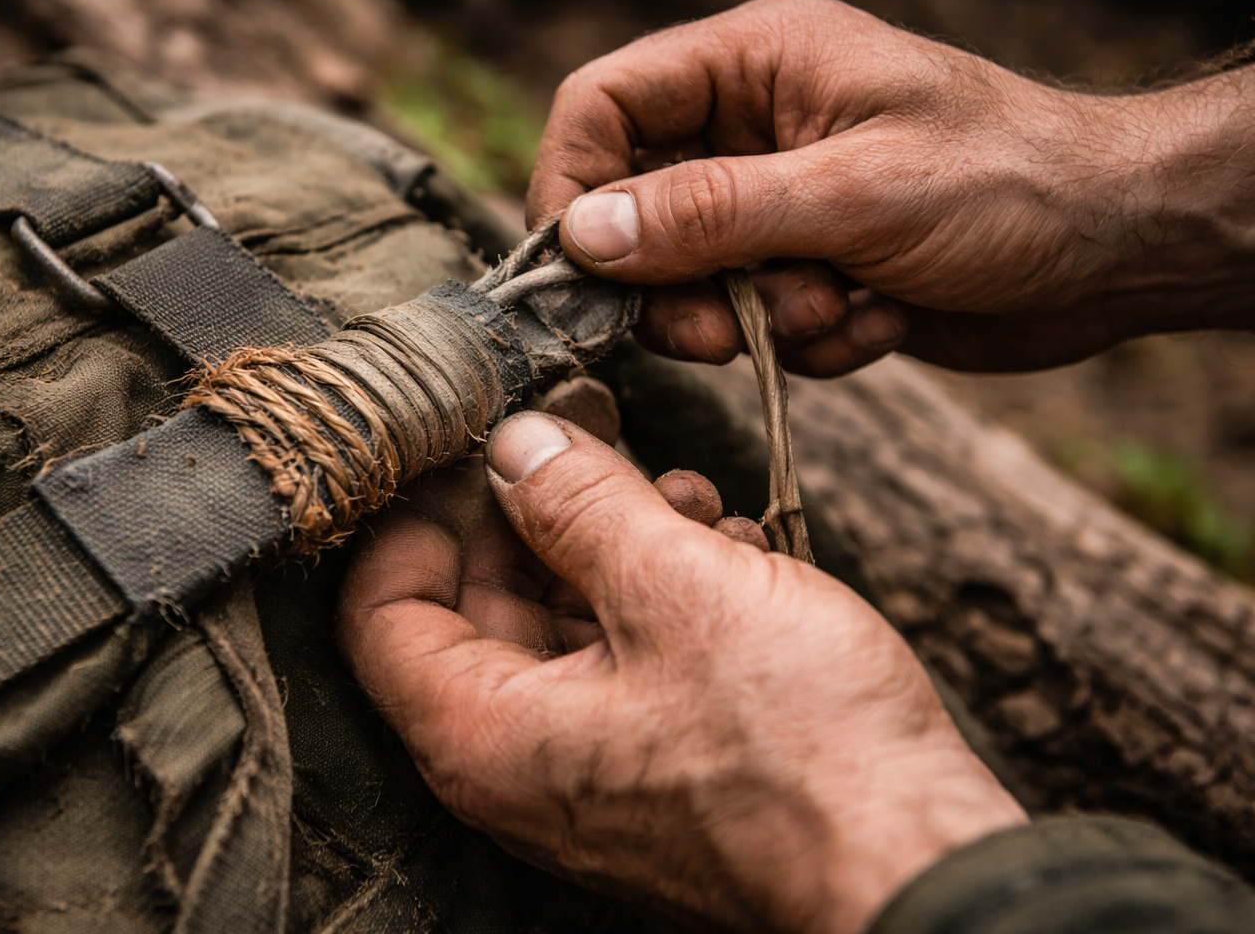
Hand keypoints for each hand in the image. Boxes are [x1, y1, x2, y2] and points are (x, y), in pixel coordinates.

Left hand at [336, 409, 1025, 933]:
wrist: (915, 864)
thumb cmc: (802, 751)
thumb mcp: (677, 587)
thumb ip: (578, 502)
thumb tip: (516, 443)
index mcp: (483, 734)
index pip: (380, 610)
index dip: (415, 512)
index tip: (470, 443)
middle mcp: (517, 764)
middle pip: (477, 606)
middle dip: (539, 510)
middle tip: (592, 431)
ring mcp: (589, 770)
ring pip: (564, 625)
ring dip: (615, 541)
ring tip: (687, 491)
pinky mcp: (657, 766)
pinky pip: (625, 661)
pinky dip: (662, 595)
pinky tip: (727, 549)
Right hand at [527, 0, 1254, 374]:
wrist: (1119, 249)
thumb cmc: (1010, 184)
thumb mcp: (853, 194)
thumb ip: (710, 213)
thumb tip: (583, 235)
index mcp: (753, 65)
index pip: (602, 106)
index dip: (574, 188)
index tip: (587, 273)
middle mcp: (751, 129)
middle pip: (633, 210)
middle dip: (677, 285)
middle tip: (724, 329)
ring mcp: (779, 202)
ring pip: (692, 282)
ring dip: (757, 320)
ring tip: (837, 309)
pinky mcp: (808, 267)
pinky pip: (755, 322)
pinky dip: (808, 338)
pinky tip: (880, 318)